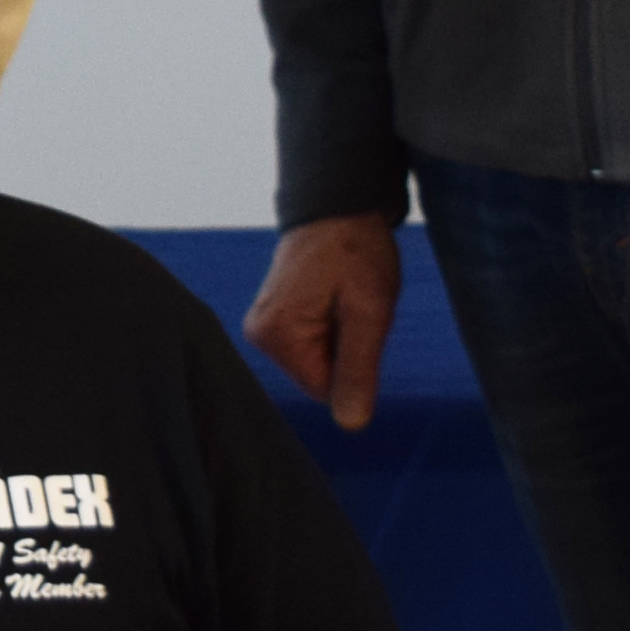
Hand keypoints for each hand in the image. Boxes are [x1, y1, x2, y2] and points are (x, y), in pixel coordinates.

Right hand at [241, 217, 399, 429]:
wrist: (338, 206)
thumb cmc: (356, 251)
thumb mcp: (369, 310)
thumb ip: (358, 368)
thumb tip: (352, 424)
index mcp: (276, 336)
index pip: (328, 391)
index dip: (357, 363)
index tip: (361, 319)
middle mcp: (260, 335)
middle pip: (320, 378)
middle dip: (348, 350)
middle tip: (355, 305)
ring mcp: (264, 327)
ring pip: (319, 362)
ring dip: (343, 338)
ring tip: (346, 297)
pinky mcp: (274, 319)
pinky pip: (313, 345)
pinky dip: (333, 328)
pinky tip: (335, 297)